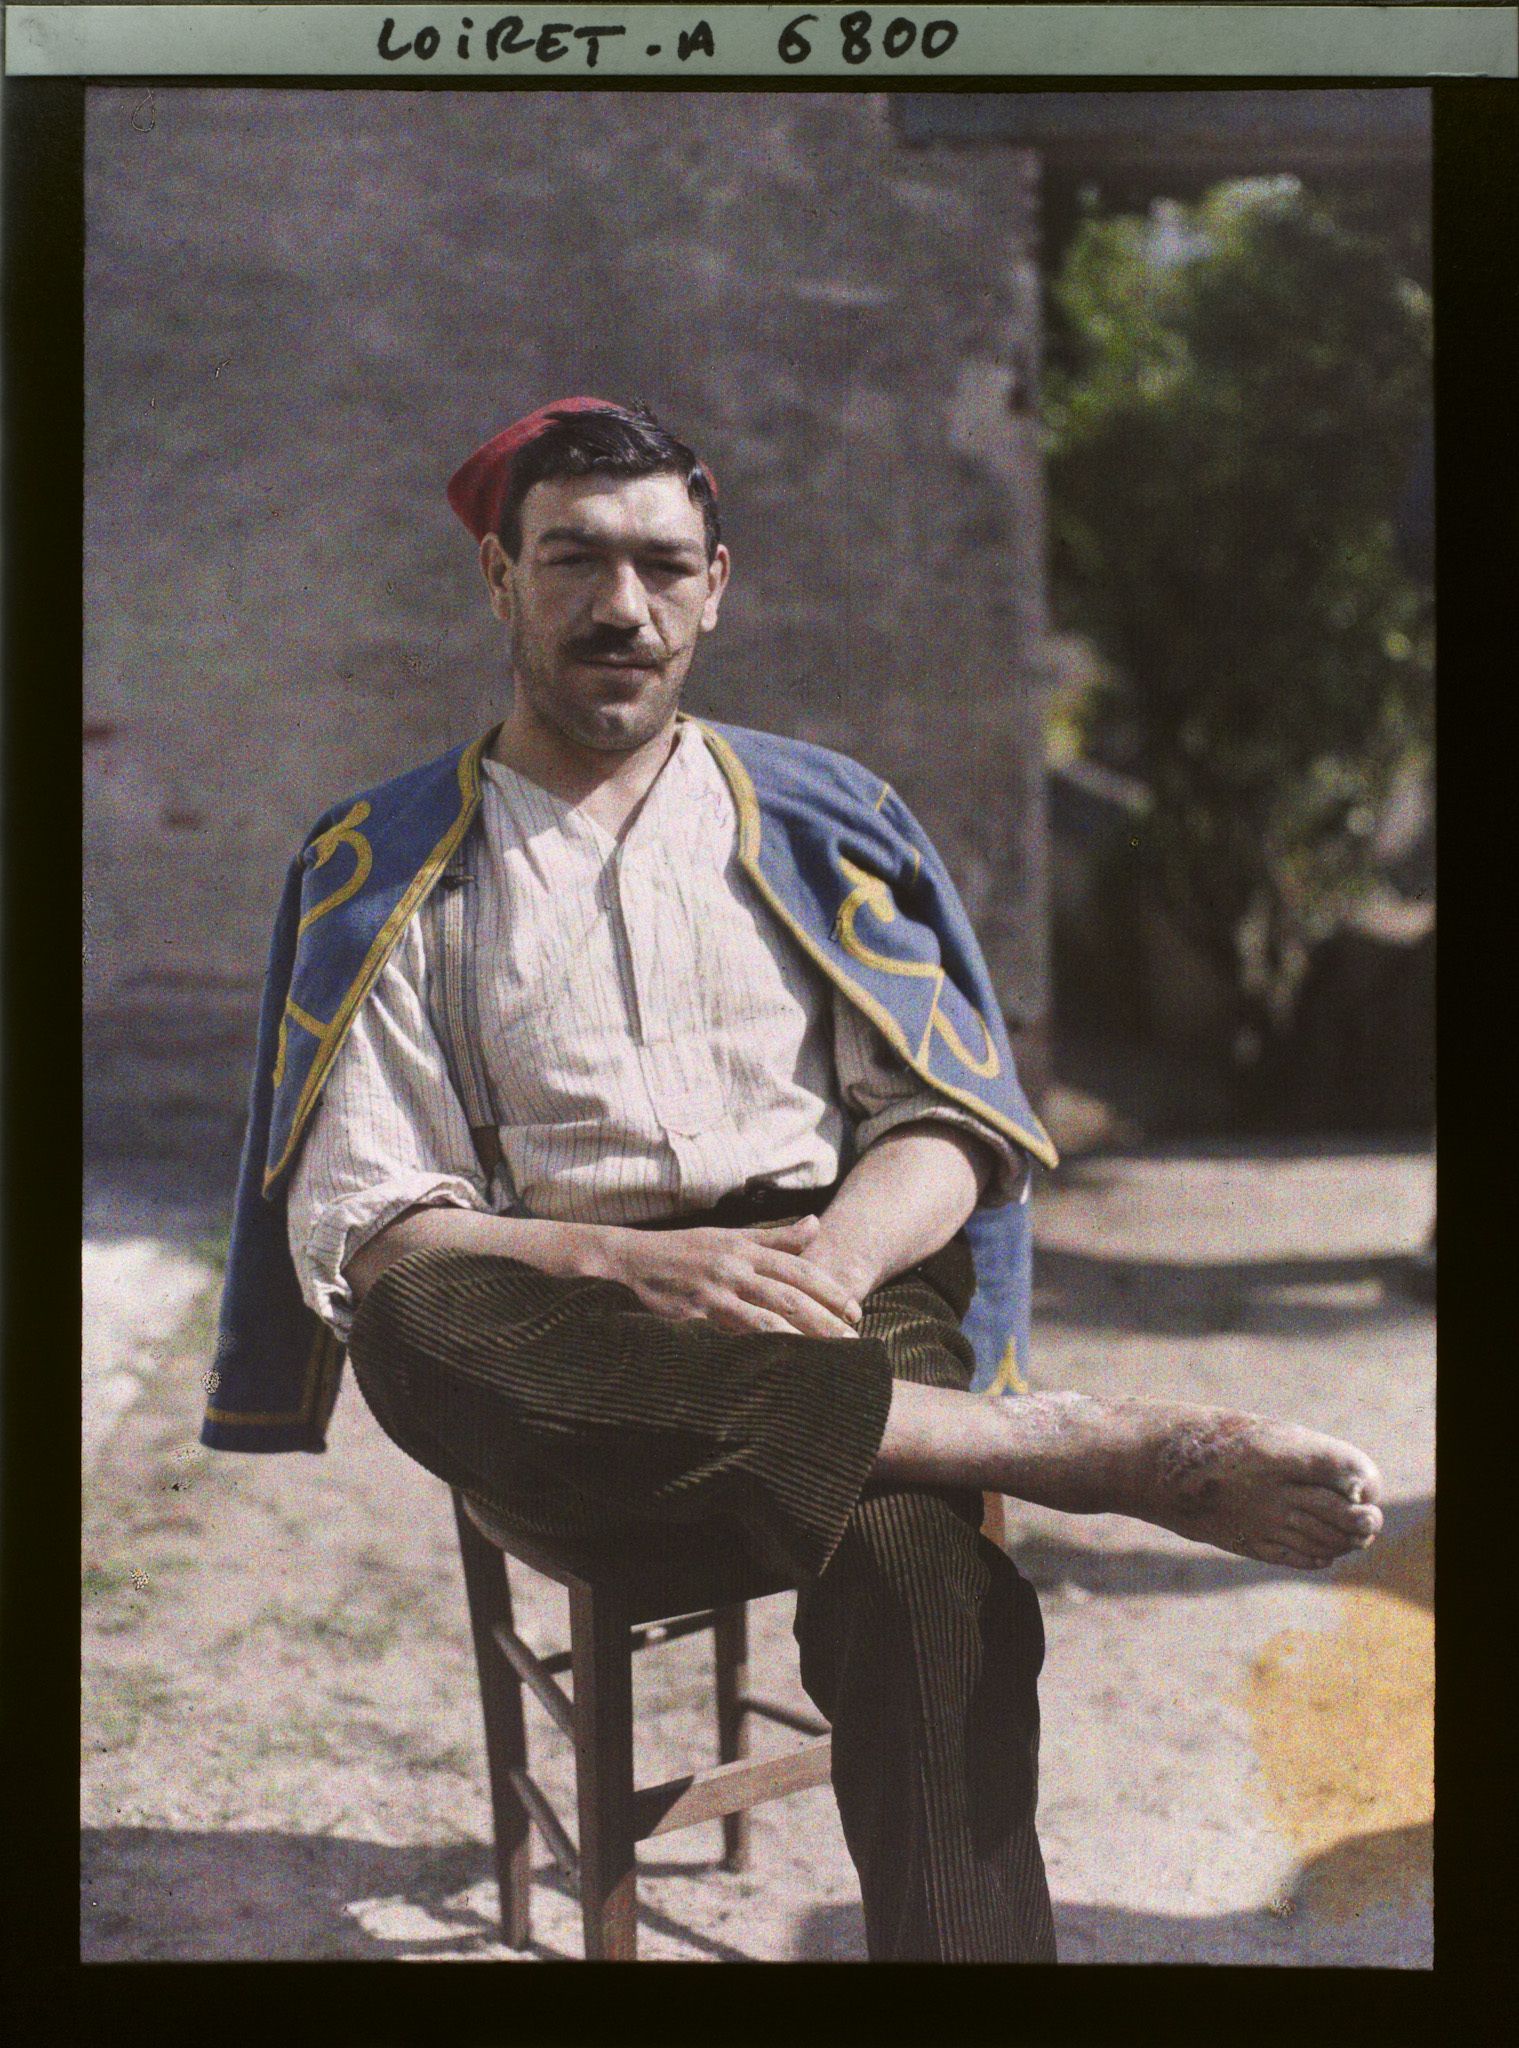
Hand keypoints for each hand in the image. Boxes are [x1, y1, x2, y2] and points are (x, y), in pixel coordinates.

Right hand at [601, 1214, 863, 1338]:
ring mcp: (714, 1289)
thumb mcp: (730, 1236)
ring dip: (800, 1337)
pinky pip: (731, 1333)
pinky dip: (757, 1347)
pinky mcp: (695, 1312)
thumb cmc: (684, 1249)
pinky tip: (778, 1363)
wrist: (632, 1258)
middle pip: (789, 1294)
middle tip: (852, 1340)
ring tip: (826, 1357)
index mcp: (745, 1246)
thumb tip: (816, 1224)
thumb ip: (775, 1236)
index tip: (854, 1310)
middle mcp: (734, 1266)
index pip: (798, 1268)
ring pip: (766, 1316)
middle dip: (824, 1318)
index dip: (829, 1289)